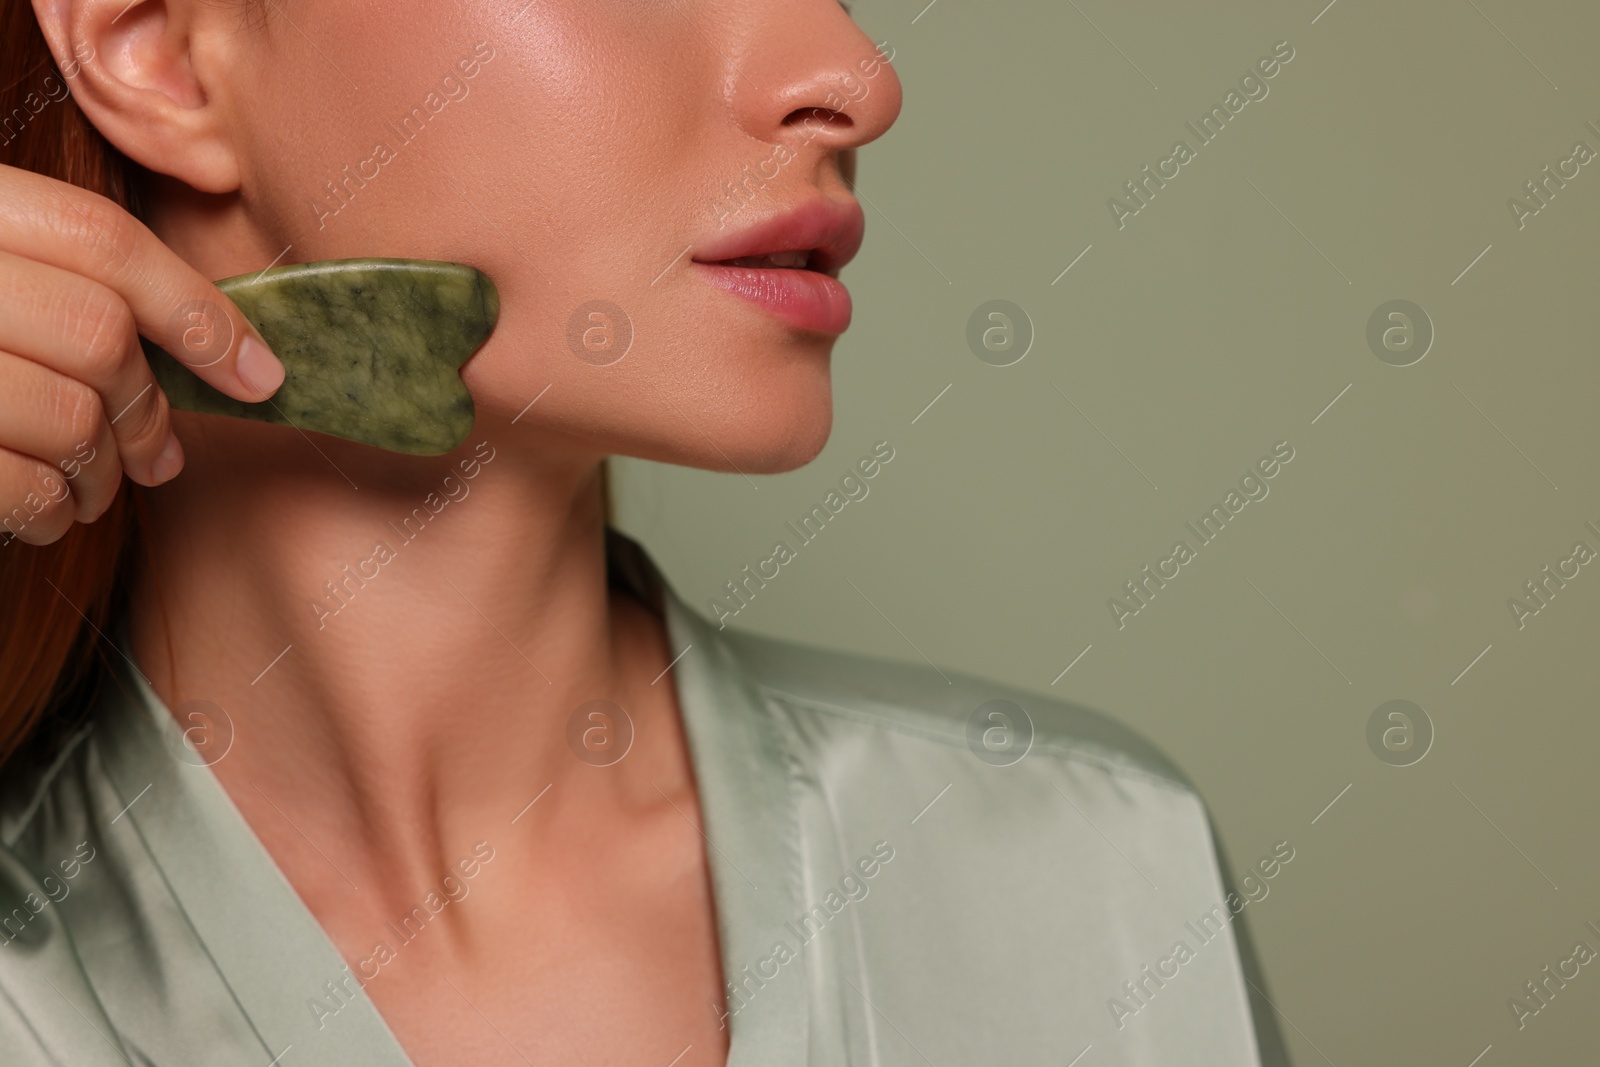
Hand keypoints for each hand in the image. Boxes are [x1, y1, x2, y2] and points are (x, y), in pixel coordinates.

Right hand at [0, 163, 283, 545]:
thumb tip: (231, 362)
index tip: (260, 375)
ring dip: (103, 471)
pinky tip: (48, 510)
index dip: (199, 310)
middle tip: (158, 454)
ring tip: (96, 485)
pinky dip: (52, 510)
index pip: (103, 242)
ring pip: (69, 417)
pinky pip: (20, 485)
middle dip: (148, 409)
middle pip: (98, 337)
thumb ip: (65, 287)